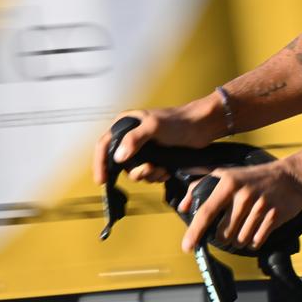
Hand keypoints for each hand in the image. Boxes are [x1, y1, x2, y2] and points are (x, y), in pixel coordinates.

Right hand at [91, 101, 225, 187]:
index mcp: (125, 125)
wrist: (201, 126)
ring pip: (135, 172)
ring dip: (148, 175)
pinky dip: (156, 176)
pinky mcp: (155, 158)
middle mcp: (131, 137)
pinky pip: (148, 174)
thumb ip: (135, 139)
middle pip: (120, 164)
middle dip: (135, 172)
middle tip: (150, 169)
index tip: (102, 181)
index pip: (104, 145)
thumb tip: (118, 157)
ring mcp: (143, 149)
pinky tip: (167, 170)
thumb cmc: (178, 121)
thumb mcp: (154, 127)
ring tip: (162, 168)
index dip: (100, 164)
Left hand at [180, 160, 301, 253]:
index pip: (206, 212)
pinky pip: (257, 241)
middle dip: (224, 238)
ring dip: (240, 241)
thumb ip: (200, 186)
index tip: (187, 247)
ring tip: (245, 228)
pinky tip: (256, 232)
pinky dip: (254, 242)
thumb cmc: (253, 177)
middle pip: (223, 234)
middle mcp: (243, 195)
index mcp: (228, 183)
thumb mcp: (226, 174)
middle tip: (229, 230)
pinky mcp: (274, 216)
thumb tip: (183, 206)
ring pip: (240, 240)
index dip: (194, 232)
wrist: (291, 177)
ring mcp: (260, 206)